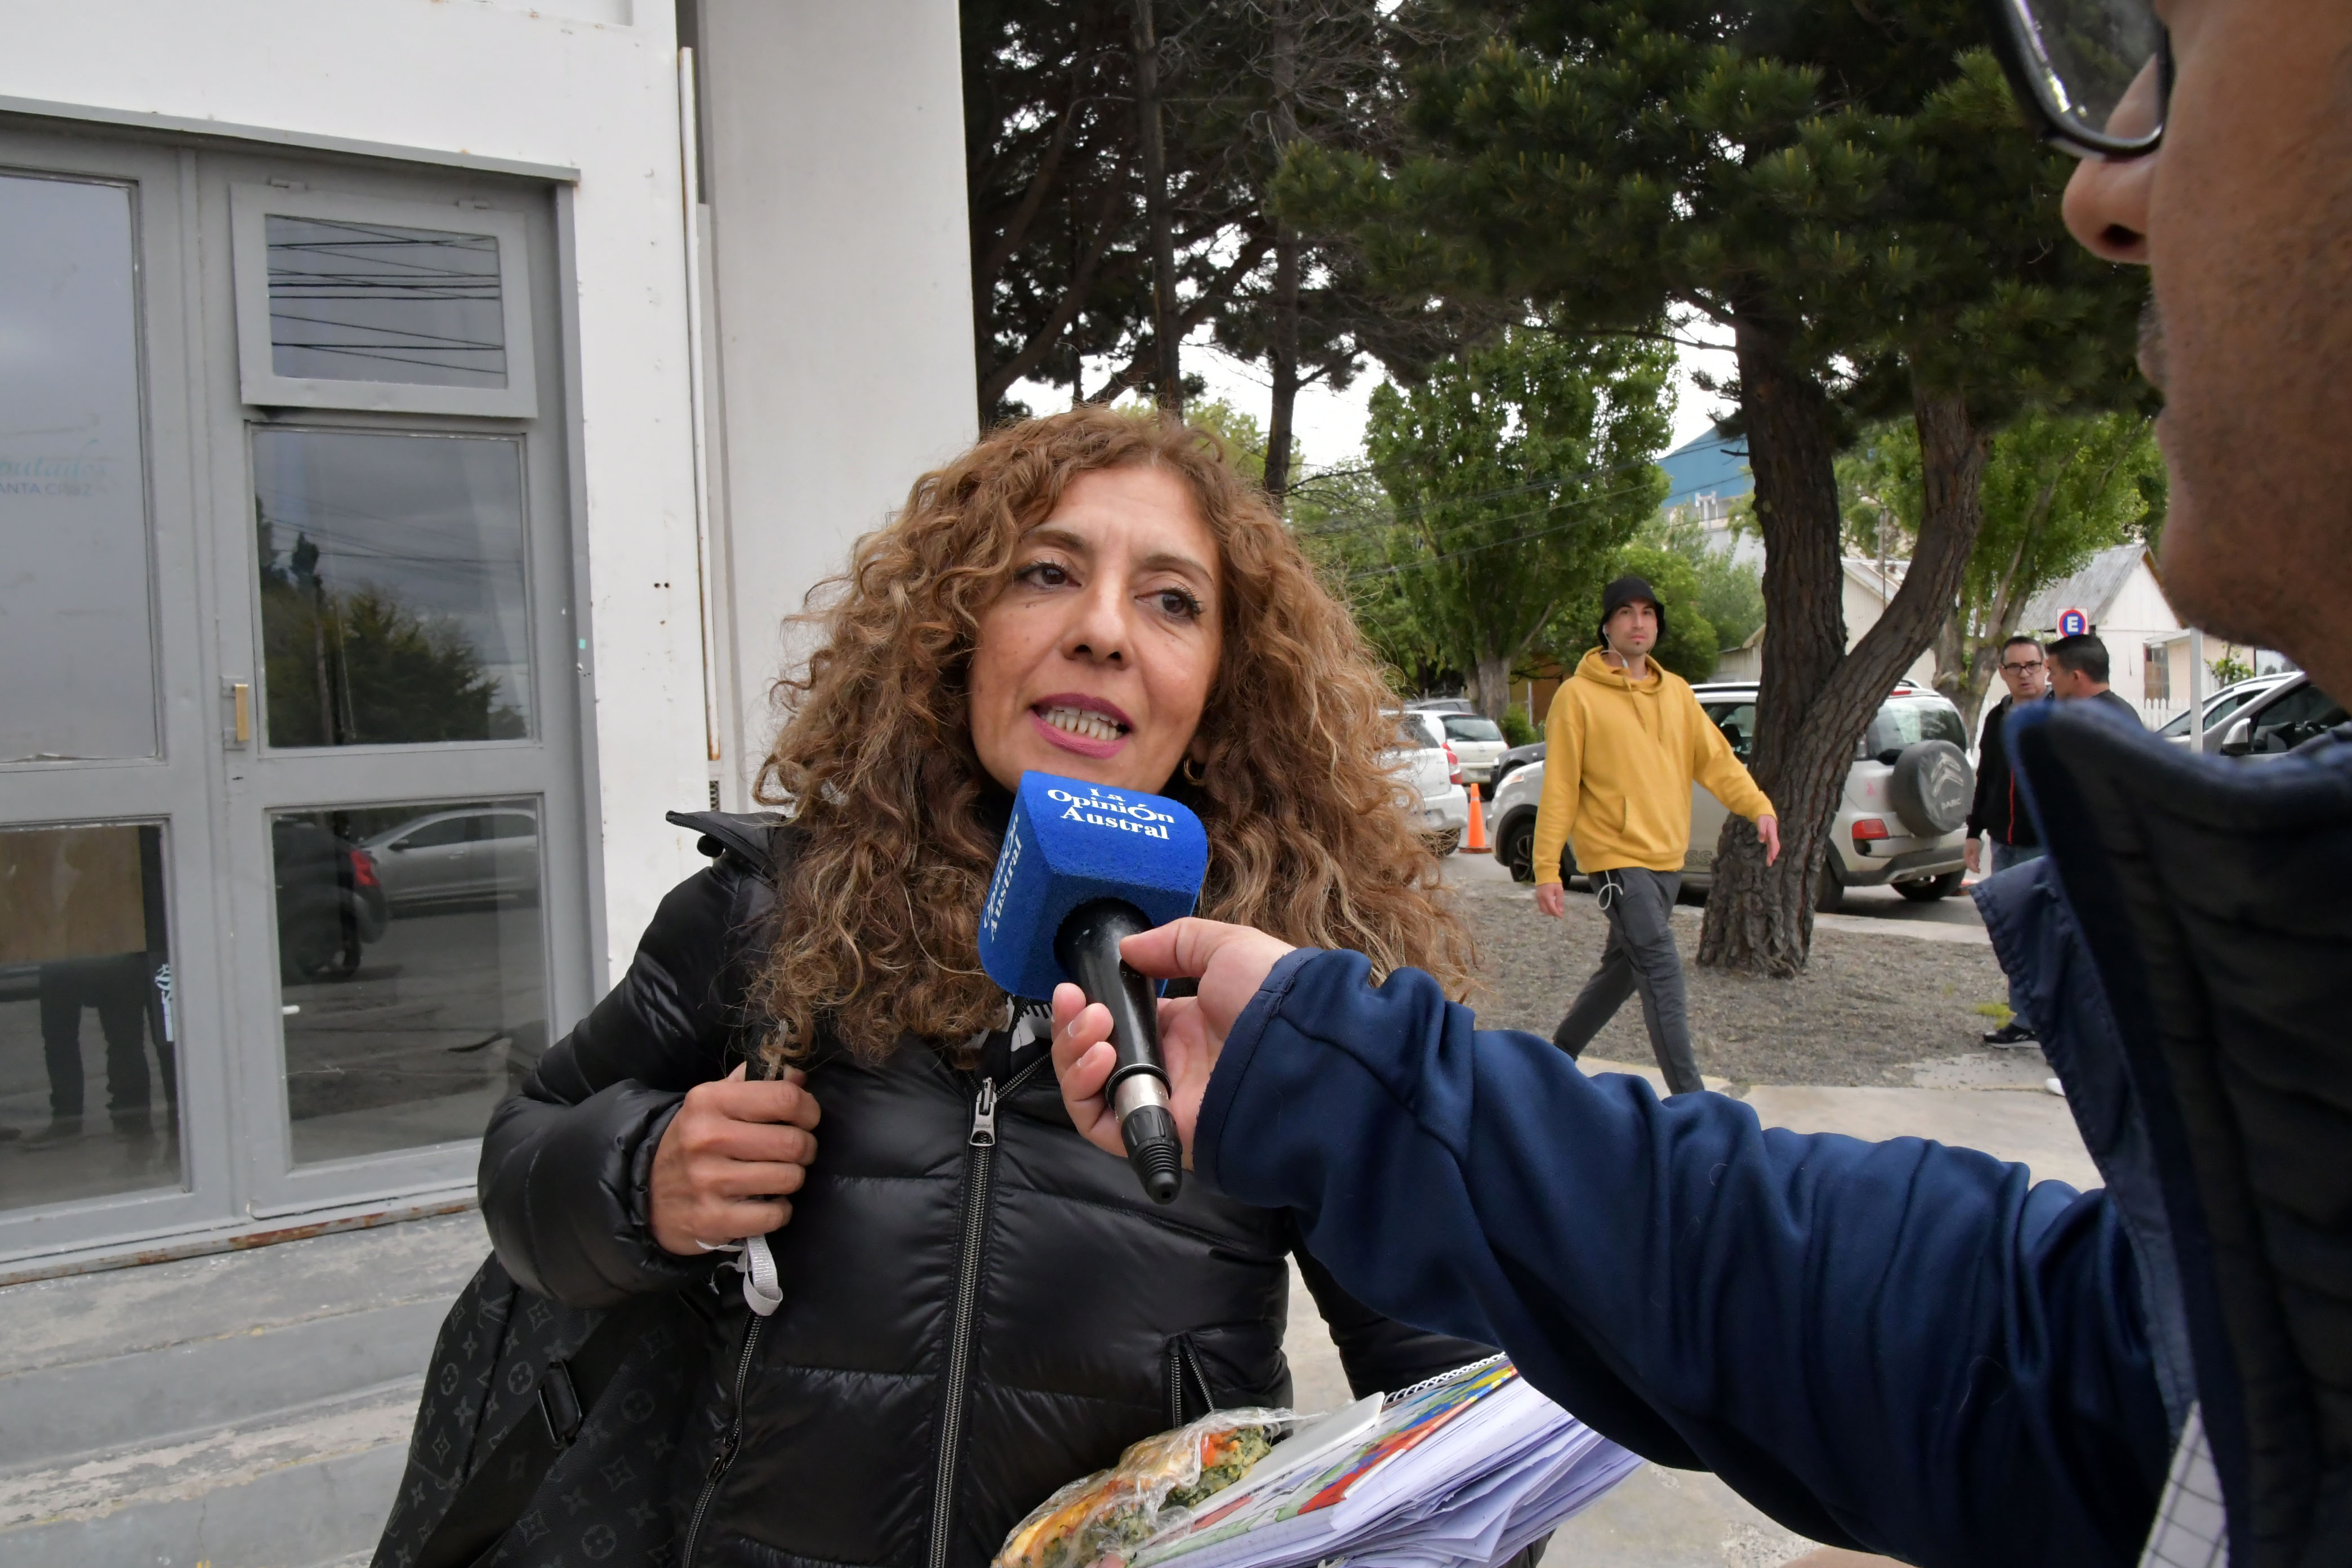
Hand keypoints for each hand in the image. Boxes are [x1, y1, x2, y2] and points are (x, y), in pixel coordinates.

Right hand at [649, 1063, 820, 1255]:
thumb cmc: (695, 1141)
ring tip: (778, 1175)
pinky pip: (774, 1215)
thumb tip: (799, 1076)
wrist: (648, 1191)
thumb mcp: (713, 1102)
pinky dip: (779, 1211)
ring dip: (793, 1179)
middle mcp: (706, 1137)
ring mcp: (708, 1181)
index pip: (785, 1098)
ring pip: (789, 1178)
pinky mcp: (712, 1219)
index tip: (807, 1119)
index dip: (808, 1110)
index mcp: (710, 1101)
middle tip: (796, 1152)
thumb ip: (755, 1083)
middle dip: (806, 1148)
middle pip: (793, 1142)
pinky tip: (766, 1203)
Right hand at [1051, 918, 1295, 1167]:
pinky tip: (1101, 1057)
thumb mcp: (1226, 948)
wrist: (1301, 1048)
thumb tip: (1128, 949)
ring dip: (1073, 1053)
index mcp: (1184, 1026)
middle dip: (1072, 1027)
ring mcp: (1162, 1099)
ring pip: (1090, 1091)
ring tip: (1093, 1028)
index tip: (1075, 989)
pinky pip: (1101, 1126)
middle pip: (1094, 1057)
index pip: (1118, 1024)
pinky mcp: (1159, 1130)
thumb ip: (1175, 942)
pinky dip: (1084, 1092)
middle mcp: (1169, 1065)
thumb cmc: (1272, 997)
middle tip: (1075, 1002)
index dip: (1089, 1008)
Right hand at [1534, 882, 1565, 917]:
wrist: (1544, 873)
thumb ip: (1559, 901)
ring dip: (1548, 912)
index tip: (1561, 916)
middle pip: (1546, 911)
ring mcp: (1538, 898)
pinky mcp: (1537, 897)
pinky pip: (1540, 906)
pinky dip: (1545, 908)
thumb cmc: (1553, 881)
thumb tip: (1560, 911)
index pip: (1552, 909)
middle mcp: (1541, 899)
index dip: (1557, 914)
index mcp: (1547, 897)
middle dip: (1552, 913)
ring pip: (1542, 909)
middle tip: (1559, 913)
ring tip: (1555, 910)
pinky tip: (1550, 906)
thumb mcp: (1559, 890)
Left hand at [1757, 814, 1781, 866]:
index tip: (1772, 857)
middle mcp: (1773, 836)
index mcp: (1772, 832)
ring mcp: (1772, 837)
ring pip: (1773, 847)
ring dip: (1772, 855)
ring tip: (1769, 863)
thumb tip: (1761, 841)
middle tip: (1769, 863)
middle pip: (1775, 847)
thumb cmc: (1763, 817)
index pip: (1774, 842)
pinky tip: (1769, 857)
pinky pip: (1772, 846)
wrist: (1766, 815)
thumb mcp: (1761, 821)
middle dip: (1772, 855)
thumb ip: (1761, 830)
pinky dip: (1771, 852)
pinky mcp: (1770, 838)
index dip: (1773, 850)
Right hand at [1964, 837, 1981, 874]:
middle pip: (1969, 864)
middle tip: (1979, 871)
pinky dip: (1974, 862)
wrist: (1973, 836)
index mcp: (1966, 856)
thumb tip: (1976, 865)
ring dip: (1974, 866)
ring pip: (1970, 862)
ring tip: (1978, 869)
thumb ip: (1975, 858)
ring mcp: (1968, 854)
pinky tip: (1977, 863)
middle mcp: (1966, 856)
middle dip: (1973, 868)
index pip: (1969, 864)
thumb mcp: (1975, 851)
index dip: (1973, 869)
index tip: (1978, 872)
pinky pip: (1971, 859)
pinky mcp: (1970, 853)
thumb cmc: (1974, 843)